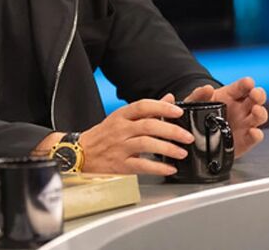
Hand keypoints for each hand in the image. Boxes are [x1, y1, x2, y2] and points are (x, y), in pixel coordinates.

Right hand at [78, 95, 194, 175]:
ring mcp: (119, 147)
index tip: (178, 112)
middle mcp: (120, 129)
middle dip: (172, 131)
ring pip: (146, 144)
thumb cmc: (103, 136)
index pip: (142, 106)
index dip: (162, 107)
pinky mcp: (119, 164)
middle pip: (148, 126)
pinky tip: (169, 169)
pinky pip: (141, 165)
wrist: (80, 154)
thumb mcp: (121, 118)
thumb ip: (146, 110)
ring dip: (167, 149)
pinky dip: (158, 168)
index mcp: (120, 116)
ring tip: (181, 153)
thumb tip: (168, 99)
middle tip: (187, 137)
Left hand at [184, 77, 267, 157]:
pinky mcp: (244, 140)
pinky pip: (254, 138)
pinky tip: (253, 131)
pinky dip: (256, 135)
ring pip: (259, 117)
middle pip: (256, 99)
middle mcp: (241, 109)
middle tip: (255, 93)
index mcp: (230, 96)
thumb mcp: (194, 102)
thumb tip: (207, 88)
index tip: (248, 82)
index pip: (242, 87)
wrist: (195, 137)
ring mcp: (244, 124)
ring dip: (260, 113)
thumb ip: (198, 95)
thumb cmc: (197, 115)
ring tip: (256, 110)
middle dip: (258, 95)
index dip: (246, 84)